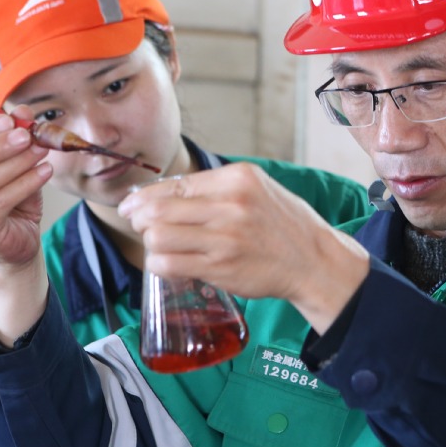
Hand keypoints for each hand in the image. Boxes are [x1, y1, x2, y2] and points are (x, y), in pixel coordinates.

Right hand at [0, 108, 51, 270]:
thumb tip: (23, 112)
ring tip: (41, 151)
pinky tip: (45, 171)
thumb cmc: (12, 197)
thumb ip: (15, 137)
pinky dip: (25, 183)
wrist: (19, 239)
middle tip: (26, 135)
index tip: (10, 119)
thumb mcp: (15, 162)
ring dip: (15, 163)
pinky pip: (1, 202)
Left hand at [117, 162, 369, 332]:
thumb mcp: (257, 189)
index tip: (131, 204)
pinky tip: (167, 263)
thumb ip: (217, 188)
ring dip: (150, 242)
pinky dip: (159, 263)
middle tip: (139, 225)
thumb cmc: (284, 225)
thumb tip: (165, 194)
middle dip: (140, 219)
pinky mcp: (221, 268)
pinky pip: (169, 264)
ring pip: (158, 237)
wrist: (315, 260)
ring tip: (158, 245)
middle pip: (158, 209)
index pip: (173, 185)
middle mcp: (230, 205)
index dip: (144, 196)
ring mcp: (225, 238)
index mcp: (237, 178)